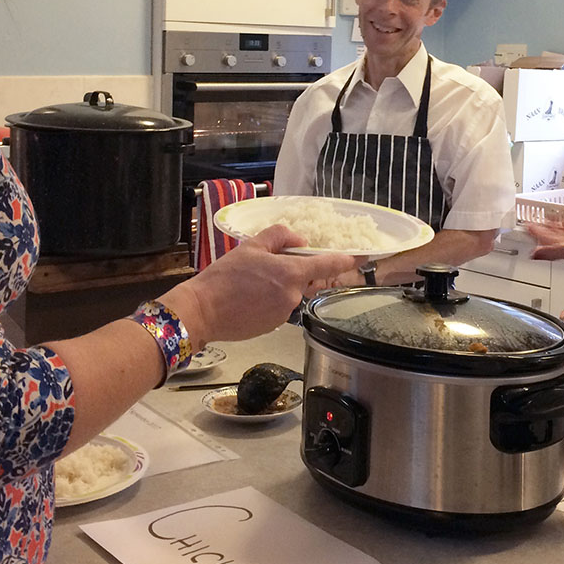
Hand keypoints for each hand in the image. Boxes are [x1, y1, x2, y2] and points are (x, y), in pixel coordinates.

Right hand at [168, 224, 358, 343]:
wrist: (203, 311)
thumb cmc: (225, 278)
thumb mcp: (251, 246)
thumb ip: (280, 237)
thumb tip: (299, 240)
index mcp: (291, 274)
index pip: (327, 265)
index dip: (345, 260)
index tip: (360, 257)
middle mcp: (293, 295)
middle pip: (309, 280)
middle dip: (301, 271)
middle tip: (278, 263)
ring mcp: (285, 313)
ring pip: (294, 293)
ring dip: (284, 285)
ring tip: (256, 281)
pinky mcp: (274, 326)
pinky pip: (282, 307)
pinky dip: (274, 299)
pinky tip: (253, 296)